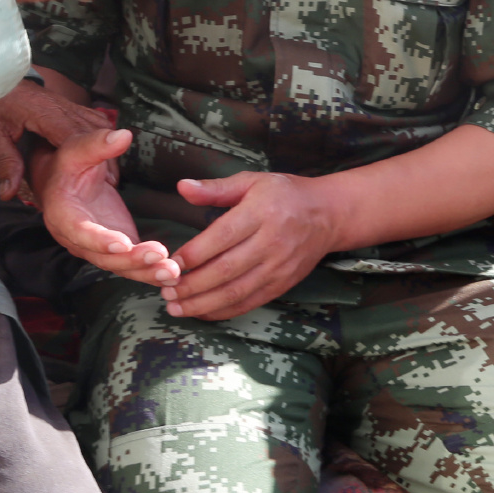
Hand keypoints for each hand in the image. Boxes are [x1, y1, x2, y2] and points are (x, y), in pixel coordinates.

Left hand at [0, 79, 114, 201]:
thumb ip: (3, 162)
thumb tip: (9, 193)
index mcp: (43, 112)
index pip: (75, 133)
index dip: (92, 152)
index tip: (104, 175)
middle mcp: (61, 105)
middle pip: (93, 128)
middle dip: (104, 154)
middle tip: (110, 184)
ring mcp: (66, 104)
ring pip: (97, 122)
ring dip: (105, 146)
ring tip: (108, 175)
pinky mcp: (66, 106)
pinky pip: (92, 119)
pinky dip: (100, 137)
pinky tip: (99, 157)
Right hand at [32, 128, 179, 287]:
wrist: (64, 183)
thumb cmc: (69, 164)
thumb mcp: (76, 148)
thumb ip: (97, 144)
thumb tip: (123, 135)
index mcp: (63, 215)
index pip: (80, 232)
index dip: (100, 240)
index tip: (123, 244)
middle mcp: (78, 240)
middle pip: (104, 258)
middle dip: (132, 260)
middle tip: (160, 256)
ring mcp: (98, 249)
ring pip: (121, 267)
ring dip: (147, 272)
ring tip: (174, 272)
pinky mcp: (117, 250)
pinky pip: (133, 265)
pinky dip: (152, 271)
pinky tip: (175, 274)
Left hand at [163, 172, 340, 319]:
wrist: (328, 214)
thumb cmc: (285, 194)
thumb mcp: (252, 181)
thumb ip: (216, 188)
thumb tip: (181, 187)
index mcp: (261, 211)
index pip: (222, 236)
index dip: (193, 254)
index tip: (169, 263)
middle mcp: (272, 241)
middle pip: (226, 269)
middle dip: (192, 284)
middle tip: (165, 291)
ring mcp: (279, 266)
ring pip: (236, 291)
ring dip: (202, 303)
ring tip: (176, 307)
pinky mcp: (283, 283)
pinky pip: (250, 302)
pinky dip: (223, 311)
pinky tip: (201, 311)